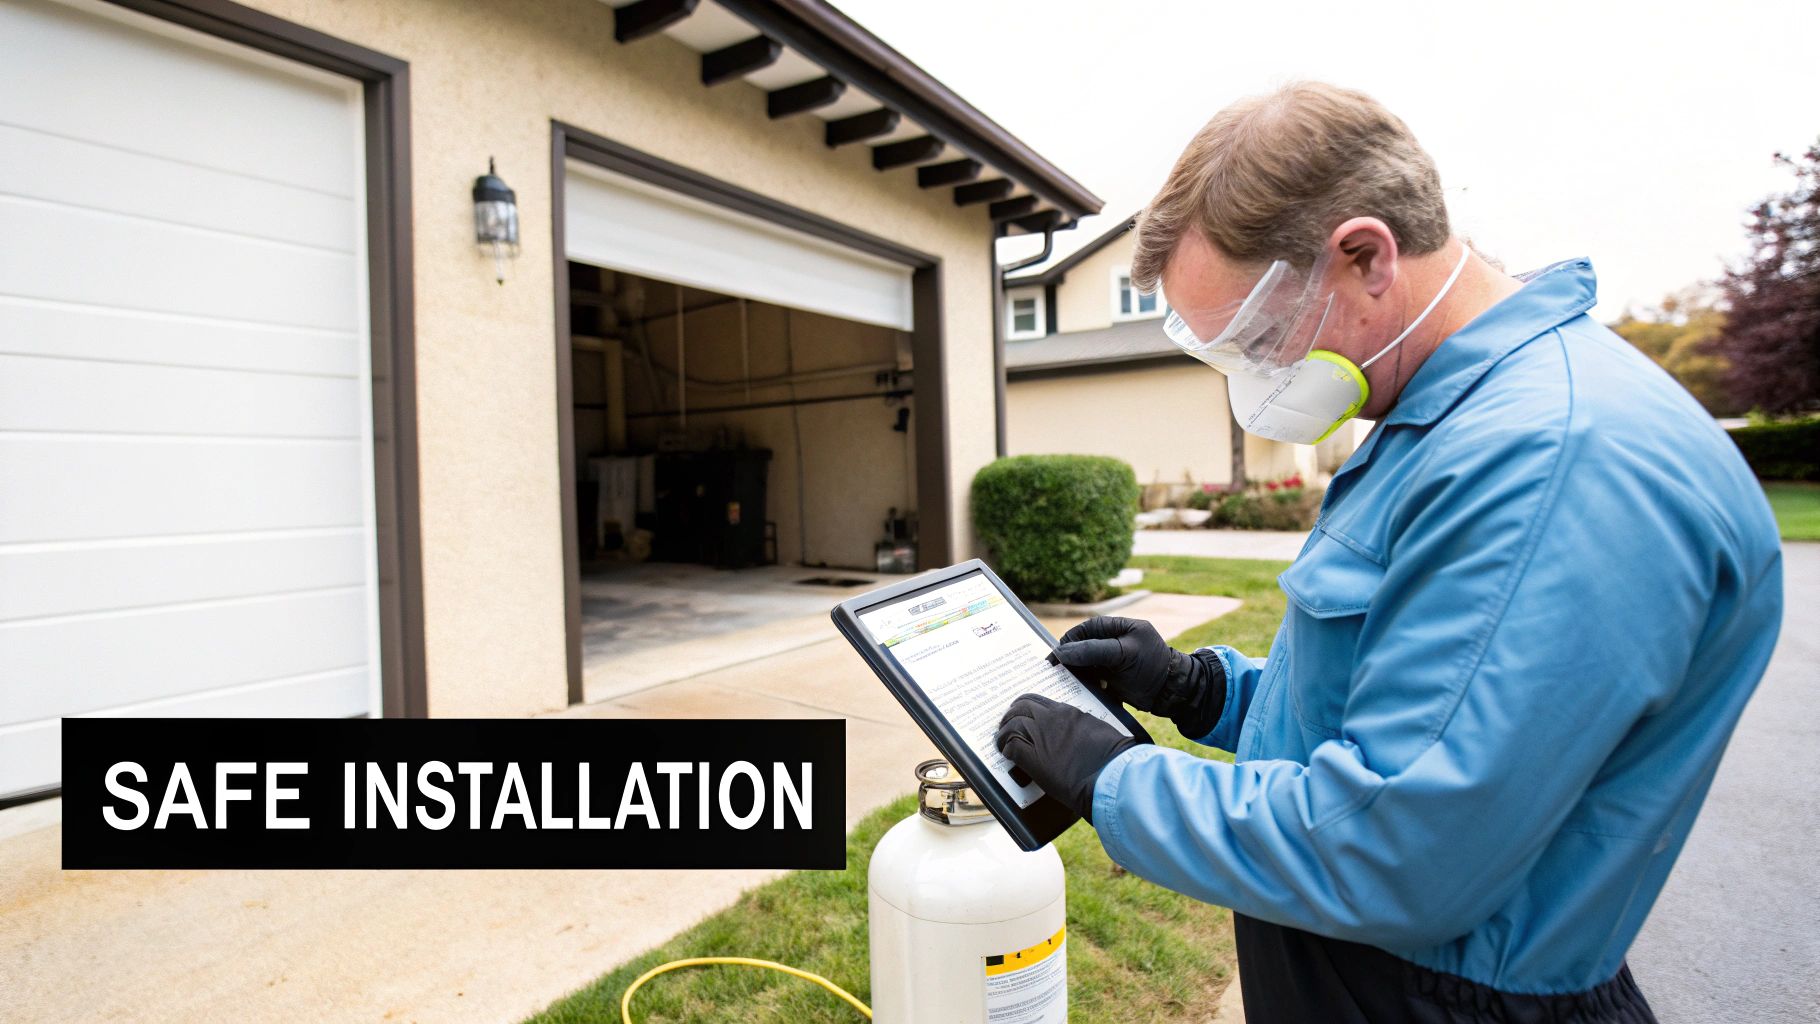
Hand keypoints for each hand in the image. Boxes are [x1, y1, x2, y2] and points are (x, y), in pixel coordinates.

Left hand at [996, 693, 1140, 822]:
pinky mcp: (1035, 757)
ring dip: (1004, 733)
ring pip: (1011, 725)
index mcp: (1068, 712)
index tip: (1024, 715)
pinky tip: (1007, 756)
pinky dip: (1006, 750)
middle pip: (1020, 708)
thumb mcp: (1099, 730)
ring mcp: (1041, 736)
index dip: (1026, 708)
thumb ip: (1084, 727)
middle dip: (1011, 716)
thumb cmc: (1113, 756)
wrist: (1111, 775)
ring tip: (1002, 741)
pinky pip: (1011, 747)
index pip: (1038, 701)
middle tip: (1007, 725)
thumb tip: (1079, 733)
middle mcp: (1051, 719)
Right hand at [1050, 618, 1226, 737]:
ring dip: (1076, 672)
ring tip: (1064, 681)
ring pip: (1086, 662)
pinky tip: (1078, 689)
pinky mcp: (1113, 678)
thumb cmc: (1152, 668)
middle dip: (1070, 657)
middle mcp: (1116, 641)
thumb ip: (1093, 651)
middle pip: (1084, 645)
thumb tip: (1062, 653)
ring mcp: (1114, 660)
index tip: (1057, 654)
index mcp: (1121, 627)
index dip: (1071, 640)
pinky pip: (1092, 677)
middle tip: (1056, 670)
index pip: (1088, 628)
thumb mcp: (1123, 654)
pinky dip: (1084, 683)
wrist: (1172, 694)